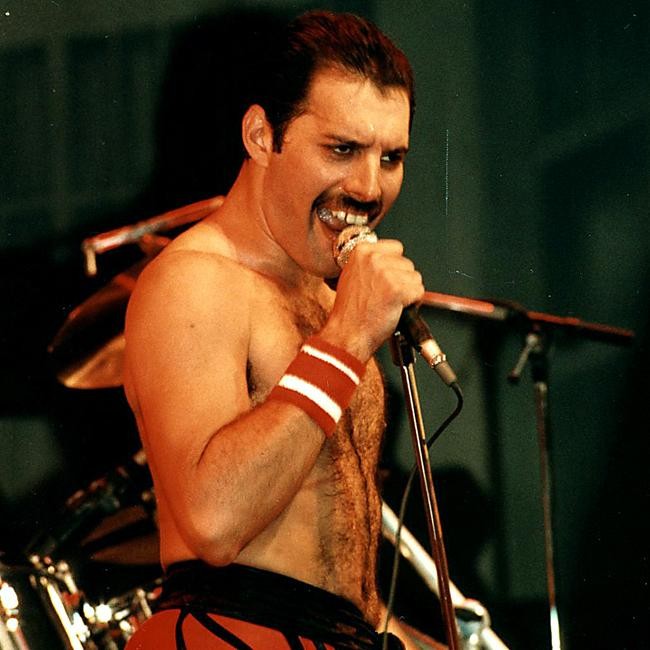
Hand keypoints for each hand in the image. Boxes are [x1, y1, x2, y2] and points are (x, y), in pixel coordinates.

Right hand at [321, 238, 423, 361]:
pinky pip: (419, 292)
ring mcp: (386, 273)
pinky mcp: (398, 289)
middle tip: (386, 296)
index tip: (386, 280)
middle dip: (402, 280)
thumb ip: (370, 264)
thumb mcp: (352, 276)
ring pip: (415, 278)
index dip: (395, 267)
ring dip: (408, 292)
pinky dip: (413, 304)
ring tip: (390, 303)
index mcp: (362, 251)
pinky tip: (396, 309)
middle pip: (407, 263)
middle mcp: (374, 258)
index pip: (396, 248)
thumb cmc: (350, 312)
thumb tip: (388, 260)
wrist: (347, 333)